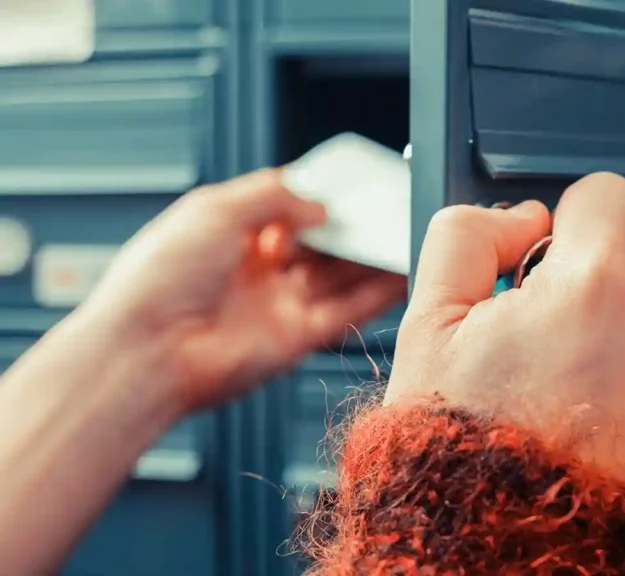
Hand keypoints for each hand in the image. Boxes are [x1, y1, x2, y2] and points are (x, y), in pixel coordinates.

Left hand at [82, 168, 406, 412]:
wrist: (147, 351)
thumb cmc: (159, 280)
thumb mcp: (216, 209)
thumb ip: (275, 196)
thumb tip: (320, 205)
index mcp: (228, 233)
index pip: (286, 206)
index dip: (319, 194)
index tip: (355, 182)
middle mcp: (255, 269)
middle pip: (318, 242)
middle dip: (351, 225)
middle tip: (386, 206)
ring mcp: (276, 304)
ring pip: (338, 275)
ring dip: (371, 256)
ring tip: (403, 233)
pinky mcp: (296, 338)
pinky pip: (347, 311)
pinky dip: (377, 293)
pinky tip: (401, 271)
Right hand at [386, 172, 624, 522]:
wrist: (495, 547)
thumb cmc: (455, 446)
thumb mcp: (426, 325)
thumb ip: (469, 238)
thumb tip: (525, 217)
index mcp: (587, 290)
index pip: (607, 199)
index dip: (574, 222)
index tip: (555, 258)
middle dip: (585, 314)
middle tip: (535, 368)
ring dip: (615, 370)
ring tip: (562, 418)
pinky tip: (598, 450)